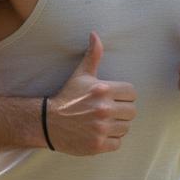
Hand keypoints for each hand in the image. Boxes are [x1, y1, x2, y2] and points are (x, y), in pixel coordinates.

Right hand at [49, 33, 136, 154]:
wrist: (47, 122)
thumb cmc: (67, 97)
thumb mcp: (80, 75)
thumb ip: (92, 55)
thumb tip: (95, 34)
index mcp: (103, 90)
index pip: (132, 93)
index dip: (123, 95)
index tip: (112, 98)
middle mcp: (103, 109)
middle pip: (132, 111)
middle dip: (122, 111)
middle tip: (108, 111)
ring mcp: (101, 128)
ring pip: (126, 128)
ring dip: (117, 126)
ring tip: (103, 122)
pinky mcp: (98, 145)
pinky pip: (118, 143)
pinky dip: (111, 140)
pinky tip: (99, 133)